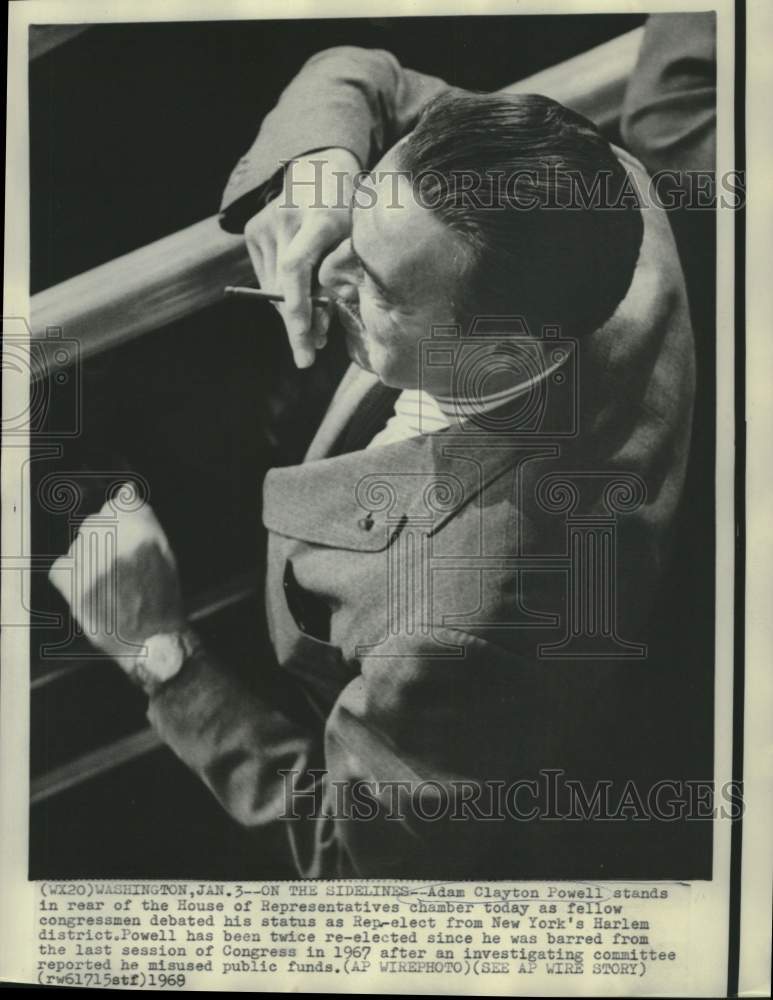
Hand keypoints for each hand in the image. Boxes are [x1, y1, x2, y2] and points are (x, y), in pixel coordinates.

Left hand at [49, 483, 184, 667]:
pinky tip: (89, 587)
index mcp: (143, 530)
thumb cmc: (164, 599)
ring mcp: (91, 562)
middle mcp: (115, 541)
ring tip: (109, 583)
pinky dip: (71, 575)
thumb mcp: (166, 553)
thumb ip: (144, 519)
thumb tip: (126, 491)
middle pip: (96, 523)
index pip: (120, 502)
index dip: (122, 519)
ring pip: (79, 544)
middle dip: (105, 541)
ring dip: (90, 559)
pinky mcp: (74, 585)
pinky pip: (61, 566)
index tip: (126, 536)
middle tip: (121, 569)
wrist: (153, 642)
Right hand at [244, 147, 360, 367]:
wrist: (322, 168)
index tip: (308, 342)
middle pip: (281, 283)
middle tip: (307, 356)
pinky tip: (302, 305)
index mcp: (319, 215)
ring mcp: (265, 221)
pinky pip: (267, 275)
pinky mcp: (252, 229)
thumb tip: (321, 326)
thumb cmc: (352, 210)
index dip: (300, 308)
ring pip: (272, 285)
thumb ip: (343, 275)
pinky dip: (283, 295)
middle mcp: (286, 216)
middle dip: (295, 325)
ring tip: (313, 334)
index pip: (296, 269)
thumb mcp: (359, 238)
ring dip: (291, 314)